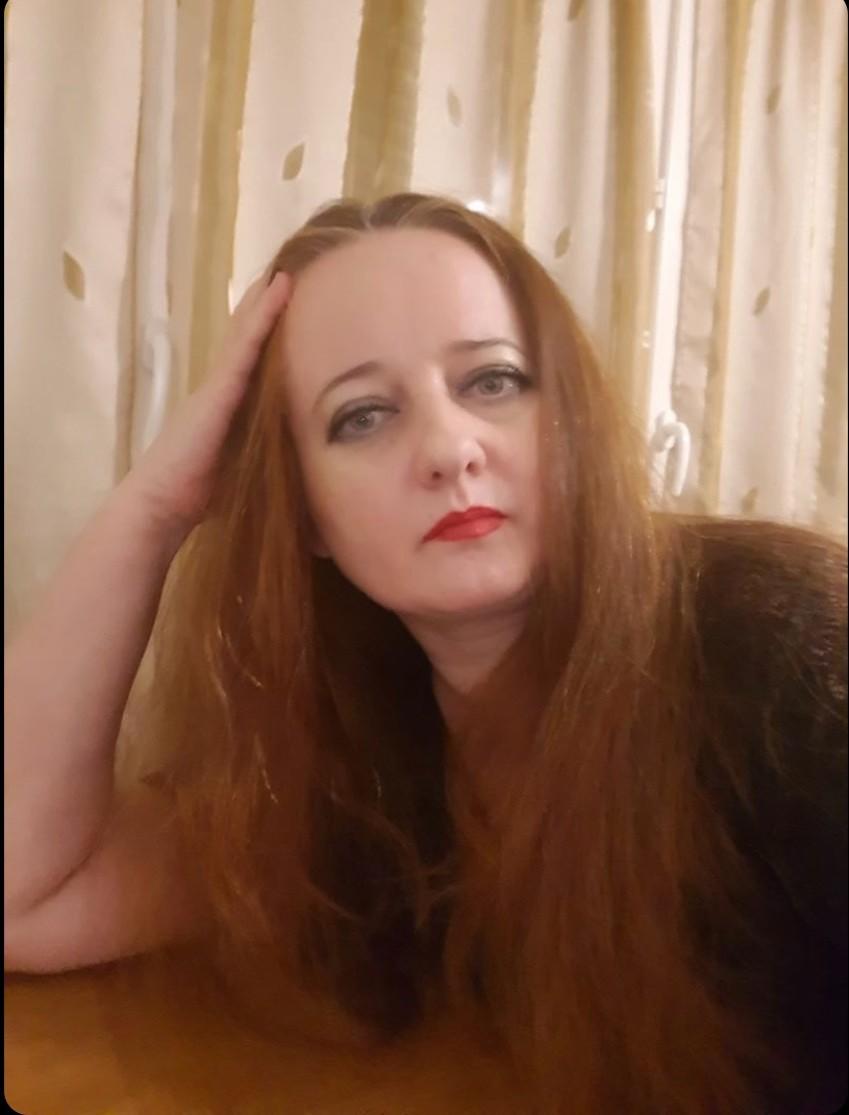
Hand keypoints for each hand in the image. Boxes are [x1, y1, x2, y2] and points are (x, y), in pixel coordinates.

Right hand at [121, 270, 290, 536]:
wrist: (161, 504)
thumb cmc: (199, 498)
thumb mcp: (243, 471)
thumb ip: (265, 461)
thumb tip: (303, 473)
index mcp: (226, 407)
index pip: (249, 362)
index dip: (264, 333)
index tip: (286, 307)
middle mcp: (220, 389)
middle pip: (245, 338)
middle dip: (263, 309)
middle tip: (288, 276)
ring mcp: (217, 385)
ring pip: (245, 332)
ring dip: (265, 301)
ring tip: (287, 270)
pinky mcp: (219, 389)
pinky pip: (246, 345)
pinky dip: (263, 316)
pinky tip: (280, 290)